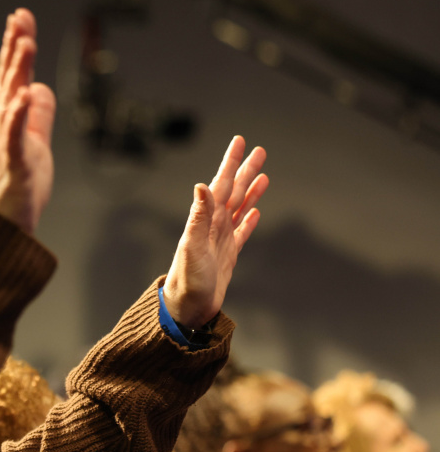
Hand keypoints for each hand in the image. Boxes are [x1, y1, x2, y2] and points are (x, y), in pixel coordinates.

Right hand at [0, 8, 56, 233]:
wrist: (1, 229)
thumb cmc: (18, 189)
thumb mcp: (35, 144)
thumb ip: (38, 116)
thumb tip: (41, 88)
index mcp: (7, 121)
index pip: (12, 77)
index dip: (16, 47)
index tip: (20, 17)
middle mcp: (1, 127)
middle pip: (8, 81)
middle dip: (14, 49)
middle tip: (19, 18)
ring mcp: (4, 144)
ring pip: (10, 101)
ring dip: (17, 72)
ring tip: (26, 45)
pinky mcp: (12, 164)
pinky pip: (14, 137)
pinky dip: (19, 116)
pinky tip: (25, 95)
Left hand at [162, 135, 268, 326]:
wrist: (187, 309)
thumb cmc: (187, 281)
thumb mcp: (192, 247)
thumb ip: (198, 216)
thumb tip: (200, 185)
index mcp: (205, 220)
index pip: (221, 184)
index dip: (230, 162)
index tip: (240, 142)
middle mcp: (212, 227)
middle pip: (234, 191)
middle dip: (246, 171)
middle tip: (260, 150)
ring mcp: (220, 240)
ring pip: (240, 208)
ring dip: (251, 191)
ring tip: (264, 175)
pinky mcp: (227, 256)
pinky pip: (241, 233)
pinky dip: (249, 220)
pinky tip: (255, 212)